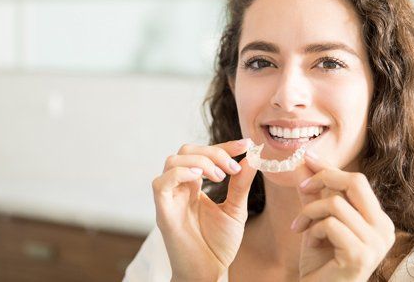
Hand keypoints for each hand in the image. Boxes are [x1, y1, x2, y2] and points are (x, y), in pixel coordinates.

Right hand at [152, 138, 256, 280]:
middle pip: (186, 150)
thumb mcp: (236, 209)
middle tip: (232, 167)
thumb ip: (240, 184)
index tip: (246, 145)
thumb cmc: (218, 244)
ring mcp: (170, 198)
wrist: (209, 272)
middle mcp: (180, 188)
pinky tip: (200, 178)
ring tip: (220, 176)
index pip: (204, 154)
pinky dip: (180, 173)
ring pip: (172, 160)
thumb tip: (251, 158)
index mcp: (195, 185)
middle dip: (213, 152)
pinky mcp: (163, 212)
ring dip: (200, 161)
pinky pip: (161, 183)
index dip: (224, 146)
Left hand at [293, 152, 395, 281]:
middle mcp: (384, 229)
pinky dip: (313, 230)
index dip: (330, 168)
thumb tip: (304, 163)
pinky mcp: (360, 255)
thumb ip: (314, 194)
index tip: (307, 157)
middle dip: (324, 178)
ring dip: (310, 213)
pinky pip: (330, 224)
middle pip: (356, 182)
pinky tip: (309, 244)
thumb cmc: (321, 262)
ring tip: (301, 228)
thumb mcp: (317, 221)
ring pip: (336, 204)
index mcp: (378, 219)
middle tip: (302, 188)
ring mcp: (376, 243)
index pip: (357, 181)